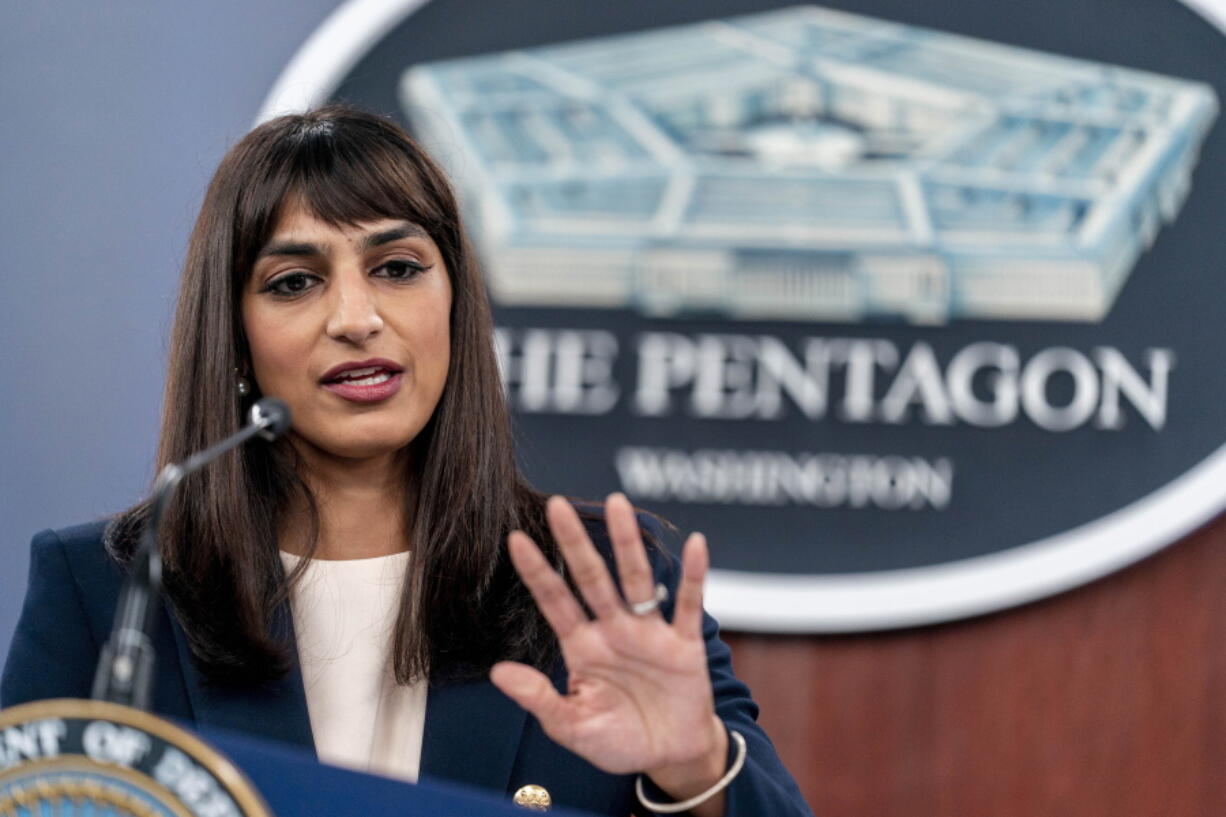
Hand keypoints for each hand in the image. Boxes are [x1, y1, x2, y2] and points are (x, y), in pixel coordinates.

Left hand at [490, 494, 727, 792]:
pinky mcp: (684, 644)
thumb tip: (498, 672)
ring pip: (635, 579)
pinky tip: (695, 545)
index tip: (516, 539)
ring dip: (627, 543)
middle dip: (575, 543)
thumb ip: (539, 699)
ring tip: (617, 504)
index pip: (555, 601)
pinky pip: (689, 603)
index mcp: (582, 648)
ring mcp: (649, 633)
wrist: (669, 757)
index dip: (537, 572)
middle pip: (591, 578)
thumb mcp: (572, 727)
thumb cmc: (618, 740)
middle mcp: (614, 630)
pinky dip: (694, 574)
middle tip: (558, 505)